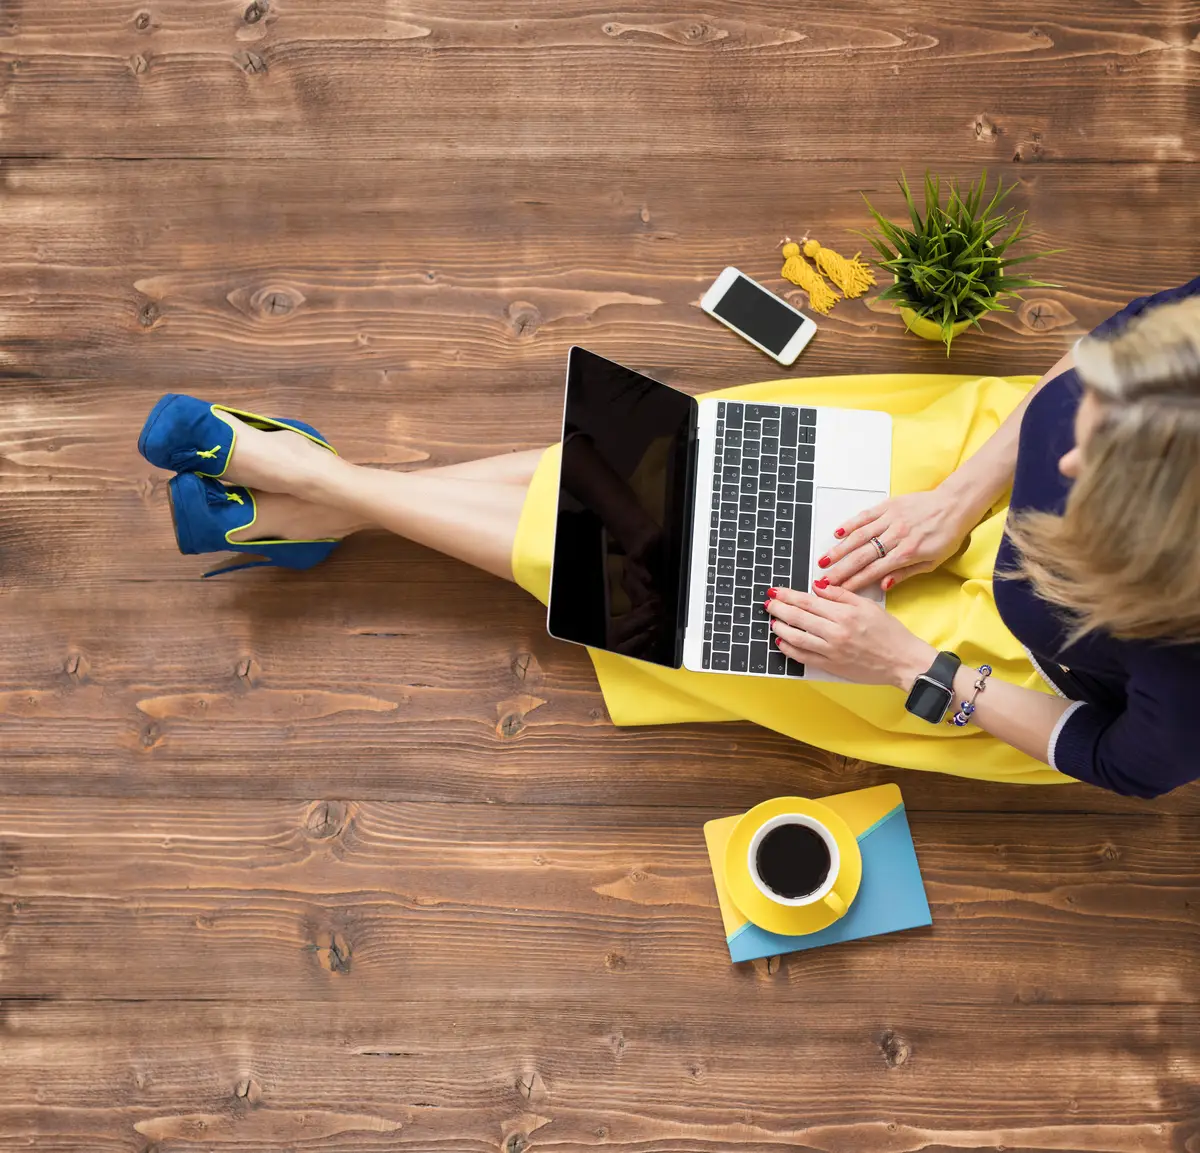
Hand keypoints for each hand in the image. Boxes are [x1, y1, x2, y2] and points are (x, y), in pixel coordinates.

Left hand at [766, 583, 934, 688]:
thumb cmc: (889, 633)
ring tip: (772, 621)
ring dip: (780, 628)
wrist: (902, 661)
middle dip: (779, 609)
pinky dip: (789, 649)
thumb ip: (841, 595)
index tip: (776, 591)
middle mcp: (836, 632)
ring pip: (797, 638)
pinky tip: (782, 642)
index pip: (808, 602)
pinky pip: (804, 657)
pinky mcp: (832, 666)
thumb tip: (818, 587)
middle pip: (798, 618)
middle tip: (769, 604)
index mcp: (845, 614)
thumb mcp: (868, 606)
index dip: (788, 596)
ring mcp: (832, 651)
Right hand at [818, 485, 983, 593]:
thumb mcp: (932, 562)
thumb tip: (884, 585)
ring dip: (839, 550)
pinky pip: (865, 516)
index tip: (839, 591)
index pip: (874, 571)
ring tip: (824, 561)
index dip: (854, 582)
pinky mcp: (888, 506)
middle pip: (862, 556)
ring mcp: (890, 519)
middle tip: (823, 580)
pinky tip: (837, 533)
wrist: (955, 505)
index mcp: (907, 553)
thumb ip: (906, 573)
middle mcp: (896, 536)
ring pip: (859, 536)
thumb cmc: (947, 535)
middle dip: (840, 570)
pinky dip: (850, 524)